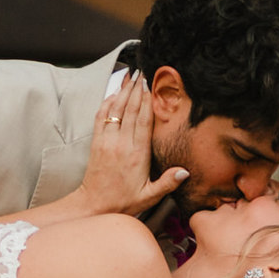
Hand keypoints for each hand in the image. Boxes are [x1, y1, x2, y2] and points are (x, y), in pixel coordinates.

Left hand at [79, 74, 189, 217]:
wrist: (93, 205)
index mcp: (137, 155)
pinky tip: (114, 92)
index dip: (148, 101)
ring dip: (123, 91)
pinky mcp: (96, 142)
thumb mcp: (149, 196)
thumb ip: (167, 183)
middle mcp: (121, 144)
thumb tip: (185, 172)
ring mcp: (106, 141)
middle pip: (130, 110)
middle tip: (143, 72)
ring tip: (131, 75)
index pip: (144, 121)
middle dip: (136, 89)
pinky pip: (101, 117)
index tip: (152, 85)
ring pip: (115, 110)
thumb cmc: (123, 201)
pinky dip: (107, 102)